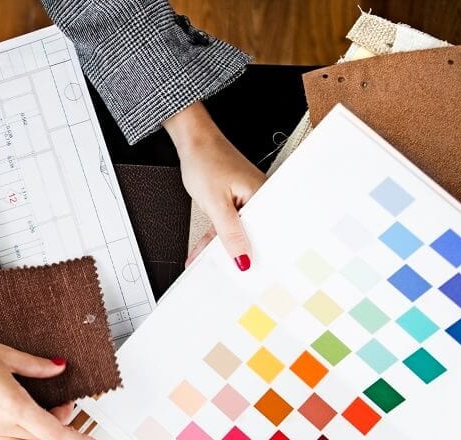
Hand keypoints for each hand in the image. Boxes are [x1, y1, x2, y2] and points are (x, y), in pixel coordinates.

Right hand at [0, 330, 100, 439]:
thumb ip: (35, 366)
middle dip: (62, 426)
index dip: (78, 438)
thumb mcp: (5, 354)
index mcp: (13, 405)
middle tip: (65, 406)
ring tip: (50, 426)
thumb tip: (57, 368)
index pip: (55, 431)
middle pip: (44, 439)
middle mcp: (1, 425)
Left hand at [163, 102, 265, 269]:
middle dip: (238, 256)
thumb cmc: (207, 160)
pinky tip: (201, 253)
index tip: (250, 274)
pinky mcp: (234, 203)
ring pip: (235, 233)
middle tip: (229, 276)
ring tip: (208, 268)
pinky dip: (213, 238)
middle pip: (252, 235)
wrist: (193, 142)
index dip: (259, 256)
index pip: (267, 234)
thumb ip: (229, 233)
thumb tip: (242, 258)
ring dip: (220, 249)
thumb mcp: (216, 203)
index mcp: (264, 197)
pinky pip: (225, 226)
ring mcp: (246, 201)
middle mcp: (259, 199)